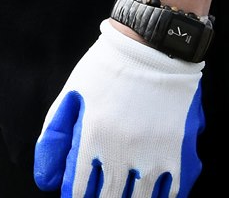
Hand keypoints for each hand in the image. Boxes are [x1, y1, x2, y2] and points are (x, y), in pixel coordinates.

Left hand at [34, 21, 204, 197]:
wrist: (153, 45)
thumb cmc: (106, 70)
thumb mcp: (71, 96)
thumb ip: (55, 139)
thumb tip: (47, 181)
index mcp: (92, 137)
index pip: (78, 191)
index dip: (74, 196)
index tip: (77, 192)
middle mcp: (123, 151)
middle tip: (99, 193)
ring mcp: (155, 155)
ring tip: (123, 191)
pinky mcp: (181, 153)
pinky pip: (171, 192)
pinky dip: (159, 196)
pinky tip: (150, 189)